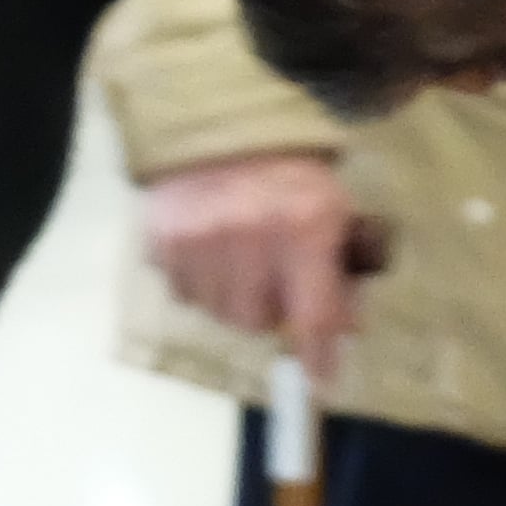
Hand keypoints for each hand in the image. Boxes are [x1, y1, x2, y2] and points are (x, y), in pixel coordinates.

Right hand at [142, 152, 359, 377]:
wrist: (222, 124)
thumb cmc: (290, 175)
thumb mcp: (333, 212)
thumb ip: (340, 271)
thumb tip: (343, 333)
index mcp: (304, 225)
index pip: (315, 313)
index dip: (320, 355)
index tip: (322, 380)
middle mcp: (249, 236)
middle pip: (257, 320)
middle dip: (270, 311)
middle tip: (274, 282)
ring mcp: (199, 240)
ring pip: (218, 312)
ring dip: (234, 299)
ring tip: (241, 262)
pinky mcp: (162, 240)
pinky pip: (184, 293)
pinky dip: (201, 284)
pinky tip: (212, 252)